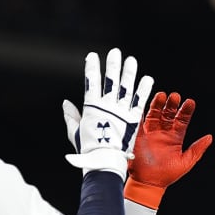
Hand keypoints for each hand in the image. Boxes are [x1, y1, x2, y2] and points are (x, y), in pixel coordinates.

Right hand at [61, 48, 153, 178]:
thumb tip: (66, 103)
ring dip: (129, 72)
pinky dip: (144, 89)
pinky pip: (140, 101)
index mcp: (92, 107)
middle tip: (115, 52)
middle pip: (111, 81)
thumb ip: (71, 116)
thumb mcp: (75, 132)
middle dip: (112, 65)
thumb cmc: (88, 149)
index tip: (92, 56)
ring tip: (131, 60)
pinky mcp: (133, 119)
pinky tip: (148, 78)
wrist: (104, 162)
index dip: (91, 68)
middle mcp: (107, 106)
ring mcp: (121, 112)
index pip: (91, 82)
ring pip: (126, 87)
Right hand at [126, 91, 212, 207]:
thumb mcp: (186, 162)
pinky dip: (143, 111)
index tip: (190, 102)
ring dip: (159, 104)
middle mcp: (164, 133)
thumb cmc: (167, 175)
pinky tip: (146, 102)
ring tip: (162, 96)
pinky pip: (141, 120)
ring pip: (156, 114)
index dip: (186, 111)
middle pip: (169, 114)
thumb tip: (209, 138)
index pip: (183, 120)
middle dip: (172, 104)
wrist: (148, 183)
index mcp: (176, 137)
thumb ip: (197, 149)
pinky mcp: (140, 134)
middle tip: (175, 96)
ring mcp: (152, 132)